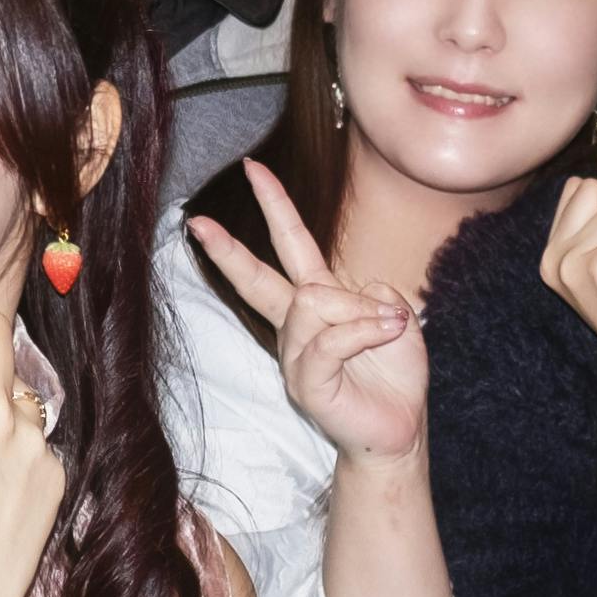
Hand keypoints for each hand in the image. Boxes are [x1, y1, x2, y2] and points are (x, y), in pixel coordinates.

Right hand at [188, 162, 424, 465]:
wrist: (399, 429)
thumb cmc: (395, 375)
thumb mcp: (397, 317)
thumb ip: (375, 293)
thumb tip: (352, 290)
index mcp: (317, 300)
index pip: (291, 244)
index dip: (275, 205)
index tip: (253, 168)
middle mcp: (297, 325)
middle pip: (258, 278)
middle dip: (227, 249)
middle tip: (198, 222)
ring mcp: (295, 355)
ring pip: (313, 302)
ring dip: (362, 309)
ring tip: (389, 325)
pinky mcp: (305, 382)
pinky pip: (329, 339)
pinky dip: (364, 331)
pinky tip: (386, 332)